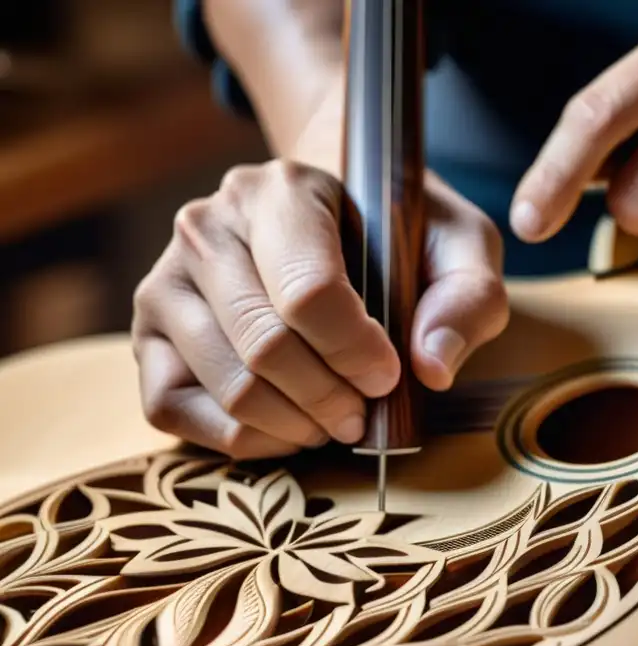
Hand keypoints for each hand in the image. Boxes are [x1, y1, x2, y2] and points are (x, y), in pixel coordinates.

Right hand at [132, 161, 508, 458]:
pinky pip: (175, 411)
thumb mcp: (460, 248)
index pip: (308, 292)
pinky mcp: (148, 336)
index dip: (356, 353)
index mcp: (282, 191)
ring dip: (297, 425)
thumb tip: (430, 368)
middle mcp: (207, 226)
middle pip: (266, 348)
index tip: (389, 374)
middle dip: (332, 400)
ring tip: (336, 419)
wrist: (334, 220)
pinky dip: (244, 440)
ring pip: (228, 387)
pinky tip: (290, 428)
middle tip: (365, 412)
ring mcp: (167, 282)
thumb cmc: (398, 237)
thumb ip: (467, 299)